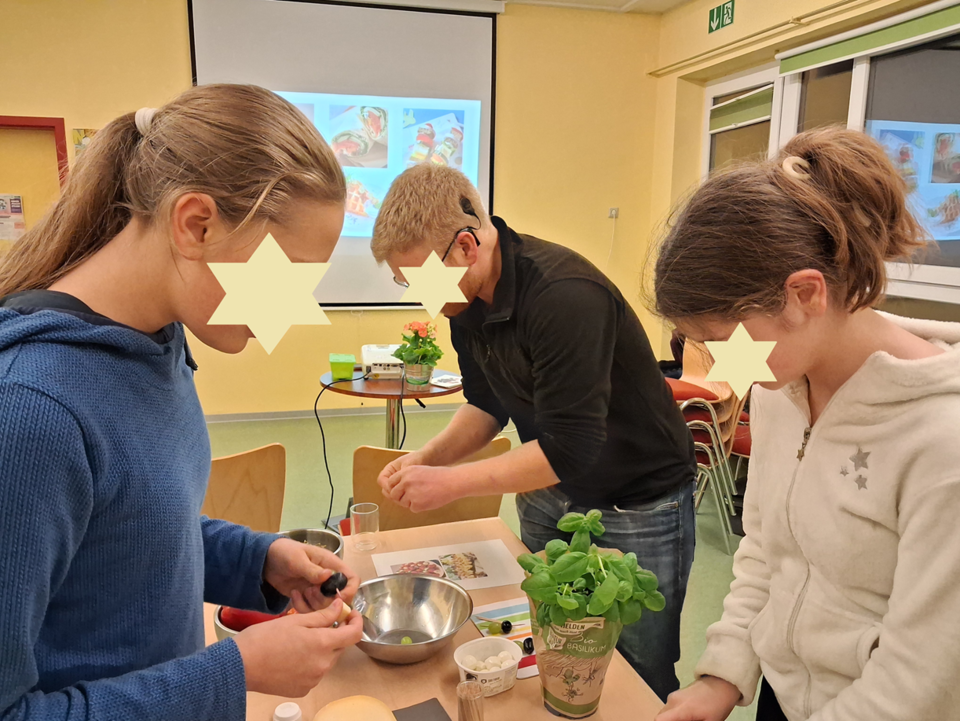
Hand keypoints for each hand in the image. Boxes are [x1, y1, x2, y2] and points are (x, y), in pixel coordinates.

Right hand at [234, 598, 362, 696]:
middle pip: (340, 647)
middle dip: (335, 634)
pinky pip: (315, 673)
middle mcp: (323, 665)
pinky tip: (294, 655)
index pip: (354, 634)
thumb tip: (340, 608)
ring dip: (322, 649)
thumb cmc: (265, 639)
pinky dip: (311, 663)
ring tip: (301, 640)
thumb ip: (323, 615)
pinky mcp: (303, 689)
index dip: (356, 621)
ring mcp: (314, 679)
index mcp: (323, 644)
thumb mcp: (296, 619)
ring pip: (327, 660)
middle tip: (320, 623)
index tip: (350, 614)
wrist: (241, 665)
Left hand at [263, 538, 359, 611]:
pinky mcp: (307, 599)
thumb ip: (312, 569)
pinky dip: (301, 607)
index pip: (351, 579)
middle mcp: (328, 579)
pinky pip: (310, 611)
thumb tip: (328, 575)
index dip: (349, 590)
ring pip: (325, 607)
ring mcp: (317, 590)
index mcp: (331, 565)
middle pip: (339, 598)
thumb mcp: (297, 559)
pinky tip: (293, 595)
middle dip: (325, 600)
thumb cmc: (285, 553)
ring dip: (312, 604)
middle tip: (309, 591)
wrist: (266, 561)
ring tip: (300, 592)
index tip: (337, 598)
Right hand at [377, 450, 427, 492]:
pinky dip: (403, 498)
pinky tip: (410, 497)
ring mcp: (397, 484)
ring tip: (407, 497)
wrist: (428, 459)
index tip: (396, 488)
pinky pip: (400, 496)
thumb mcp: (408, 465)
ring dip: (397, 497)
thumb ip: (402, 474)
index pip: (381, 480)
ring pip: (392, 494)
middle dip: (392, 494)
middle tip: (401, 496)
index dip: (387, 485)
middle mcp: (391, 478)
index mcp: (389, 469)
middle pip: (385, 489)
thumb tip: (397, 484)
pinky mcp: (404, 489)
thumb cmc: (417, 459)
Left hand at [383, 465, 465, 512]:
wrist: (451, 482)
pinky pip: (412, 508)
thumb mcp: (419, 470)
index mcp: (405, 472)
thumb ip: (406, 478)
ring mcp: (410, 493)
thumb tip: (394, 489)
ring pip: (402, 502)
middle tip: (411, 496)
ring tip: (423, 496)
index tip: (399, 490)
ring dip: (410, 502)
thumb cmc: (439, 476)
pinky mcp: (417, 504)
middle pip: (393, 494)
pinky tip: (428, 499)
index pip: (390, 482)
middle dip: (400, 497)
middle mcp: (406, 482)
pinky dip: (419, 506)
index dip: (395, 487)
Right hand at [657, 677, 740, 720]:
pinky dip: (674, 715)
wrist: (723, 683)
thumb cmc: (718, 704)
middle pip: (661, 716)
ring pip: (665, 712)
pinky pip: (670, 707)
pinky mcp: (677, 694)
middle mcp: (673, 700)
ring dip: (672, 719)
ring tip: (688, 720)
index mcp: (680, 708)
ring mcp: (674, 695)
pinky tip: (688, 717)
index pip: (660, 719)